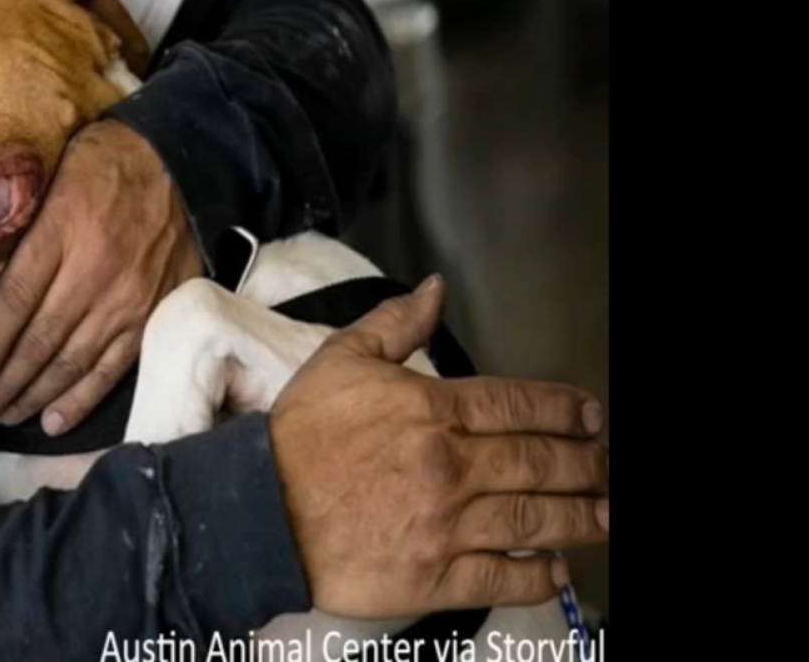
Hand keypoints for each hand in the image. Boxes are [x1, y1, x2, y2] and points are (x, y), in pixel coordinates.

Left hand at [0, 119, 202, 434]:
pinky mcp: (153, 315)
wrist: (182, 164)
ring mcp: (127, 299)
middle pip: (39, 339)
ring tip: (5, 415)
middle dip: (4, 380)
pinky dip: (81, 398)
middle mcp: (94, 271)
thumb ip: (21, 224)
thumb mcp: (53, 175)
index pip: (15, 300)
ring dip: (33, 395)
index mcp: (62, 230)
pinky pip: (113, 368)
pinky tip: (53, 420)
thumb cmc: (106, 164)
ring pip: (71, 361)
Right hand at [269, 275, 608, 619]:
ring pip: (536, 520)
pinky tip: (553, 569)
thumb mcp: (338, 361)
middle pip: (542, 464)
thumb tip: (434, 290)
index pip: (520, 405)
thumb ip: (394, 324)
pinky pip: (502, 577)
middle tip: (608, 467)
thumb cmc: (296, 438)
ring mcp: (448, 526)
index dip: (566, 410)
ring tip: (604, 518)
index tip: (591, 417)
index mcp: (433, 411)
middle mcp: (452, 468)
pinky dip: (536, 575)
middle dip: (588, 466)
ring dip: (580, 519)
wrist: (258, 510)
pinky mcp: (435, 577)